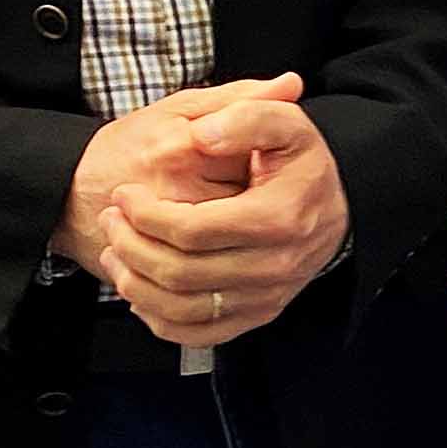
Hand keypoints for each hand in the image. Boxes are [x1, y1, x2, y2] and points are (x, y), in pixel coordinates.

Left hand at [94, 81, 350, 344]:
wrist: (335, 203)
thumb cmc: (301, 162)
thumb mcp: (285, 122)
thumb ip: (246, 114)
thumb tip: (204, 135)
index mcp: (278, 218)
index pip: (193, 230)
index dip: (147, 215)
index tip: (124, 195)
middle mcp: (275, 265)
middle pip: (181, 272)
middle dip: (132, 245)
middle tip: (111, 219)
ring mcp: (267, 295)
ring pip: (182, 309)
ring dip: (136, 283)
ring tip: (116, 250)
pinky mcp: (258, 314)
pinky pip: (198, 334)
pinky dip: (159, 319)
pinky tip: (142, 289)